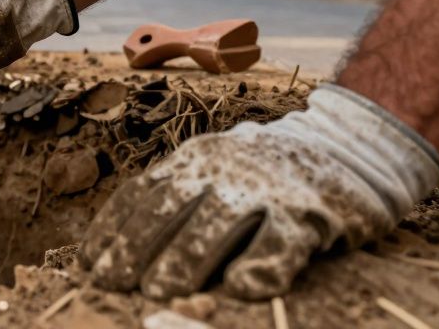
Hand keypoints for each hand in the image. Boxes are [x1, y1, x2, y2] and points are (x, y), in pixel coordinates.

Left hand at [80, 85, 438, 298]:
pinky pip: (279, 244)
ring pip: (215, 227)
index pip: (141, 195)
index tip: (88, 264)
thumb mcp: (215, 172)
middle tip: (111, 284)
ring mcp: (265, 188)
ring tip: (156, 293)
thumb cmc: (266, 173)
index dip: (111, 230)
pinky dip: (259, 267)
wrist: (350, 146)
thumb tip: (121, 252)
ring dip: (183, 262)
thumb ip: (179, 200)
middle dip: (134, 249)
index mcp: (193, 159)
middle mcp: (223, 168)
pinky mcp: (309, 212)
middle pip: (168, 211)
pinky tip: (238, 289)